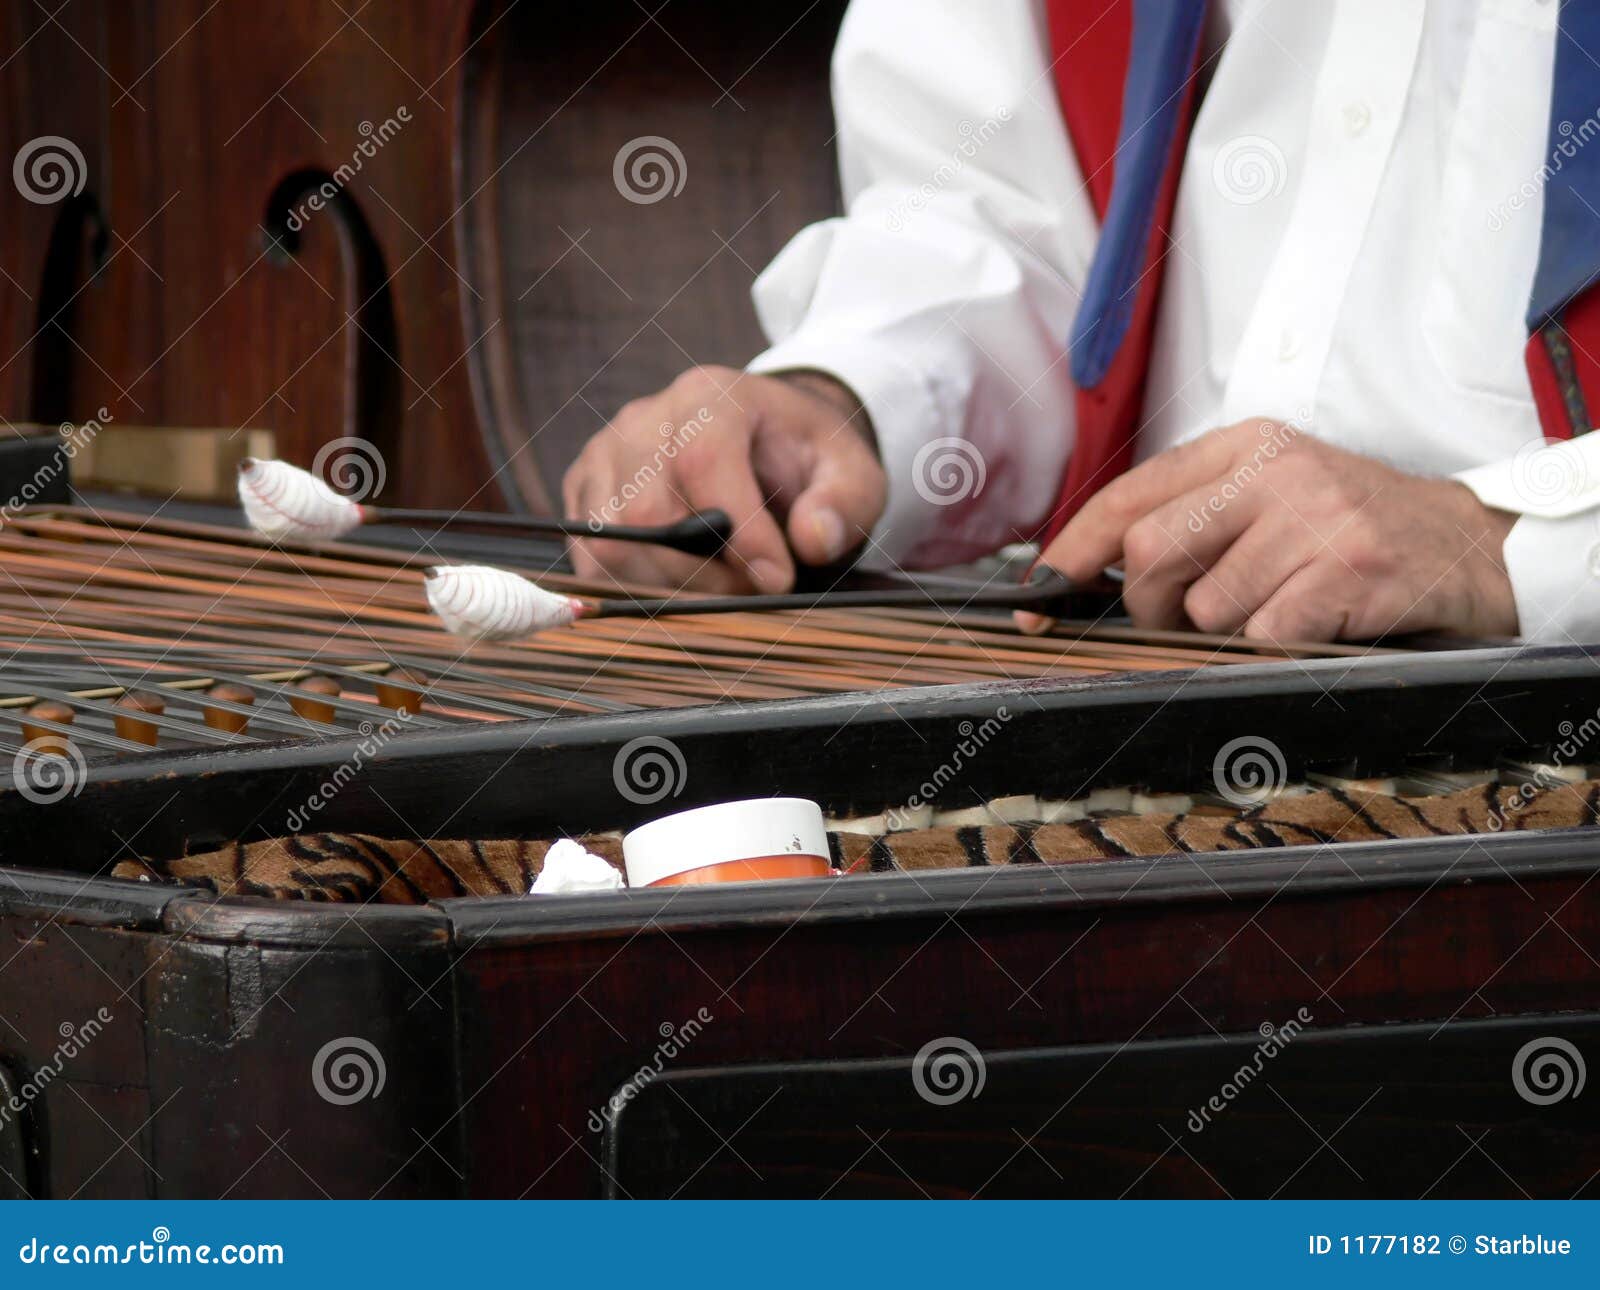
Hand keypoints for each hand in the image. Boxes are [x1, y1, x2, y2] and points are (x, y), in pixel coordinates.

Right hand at [563, 366, 884, 592]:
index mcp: (712, 397)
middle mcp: (646, 418)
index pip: (702, 461)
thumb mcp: (852, 474)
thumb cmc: (807, 463)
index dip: (736, 532)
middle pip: (646, 512)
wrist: (767, 447)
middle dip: (704, 573)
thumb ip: (843, 504)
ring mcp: (606, 453)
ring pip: (610, 543)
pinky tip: (681, 582)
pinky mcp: (586, 489)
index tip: (777, 578)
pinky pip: (588, 555)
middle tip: (752, 591)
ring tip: (720, 588)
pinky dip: (633, 585)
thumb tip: (812, 539)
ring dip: (668, 587)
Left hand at [1020, 420, 1519, 641]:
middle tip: (1185, 619)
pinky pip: (1263, 634)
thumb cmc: (1347, 527)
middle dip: (1148, 606)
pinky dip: (1271, 646)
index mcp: (1243, 445)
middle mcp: (1275, 469)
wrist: (1466, 544)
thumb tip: (1084, 571)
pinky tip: (1305, 625)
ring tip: (1267, 613)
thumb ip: (1191, 517)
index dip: (1071, 549)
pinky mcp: (1350, 568)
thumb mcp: (1270, 495)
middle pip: (1148, 551)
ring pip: (1205, 606)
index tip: (1038, 592)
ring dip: (1220, 634)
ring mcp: (1315, 516)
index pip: (1128, 495)